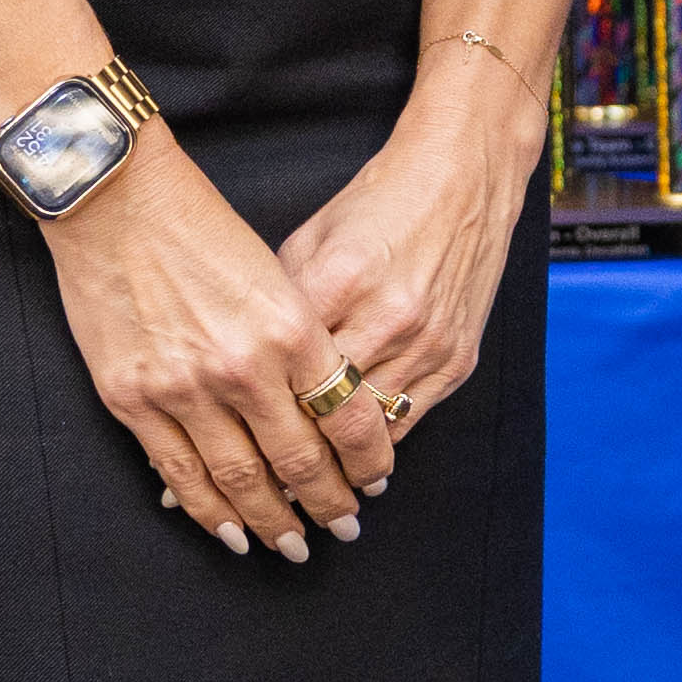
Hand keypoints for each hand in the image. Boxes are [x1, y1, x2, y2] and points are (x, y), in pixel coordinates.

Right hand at [41, 132, 367, 561]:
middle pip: (300, 460)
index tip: (376, 482)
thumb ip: (303, 342)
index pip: (348, 419)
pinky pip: (178, 473)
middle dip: (328, 504)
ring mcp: (183, 389)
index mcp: (292, 329)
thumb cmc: (201, 227)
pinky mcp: (132, 399)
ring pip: (240, 479)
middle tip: (345, 530)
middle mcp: (244, 367)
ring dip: (270, 520)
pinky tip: (229, 531)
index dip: (367, 461)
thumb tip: (327, 406)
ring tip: (292, 545)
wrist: (114, 200)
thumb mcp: (278, 274)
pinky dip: (207, 510)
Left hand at [274, 37, 543, 478]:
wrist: (465, 178)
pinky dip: (376, 449)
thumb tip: (239, 363)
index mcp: (339, 280)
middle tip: (254, 503)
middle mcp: (387, 318)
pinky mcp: (457, 358)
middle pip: (324, 413)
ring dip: (332, 470)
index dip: (245, 417)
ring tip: (299, 502)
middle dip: (286, 464)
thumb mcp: (310, 239)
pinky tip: (352, 471)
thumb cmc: (379, 202)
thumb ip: (278, 302)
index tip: (217, 452)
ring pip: (368, 432)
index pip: (281, 368)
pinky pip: (409, 422)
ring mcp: (428, 342)